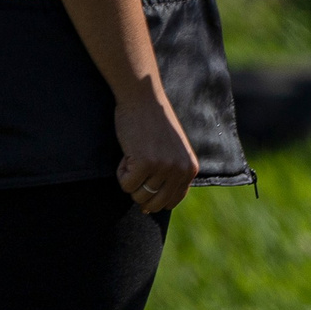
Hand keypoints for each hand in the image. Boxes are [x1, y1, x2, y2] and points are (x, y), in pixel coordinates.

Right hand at [115, 87, 198, 213]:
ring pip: (137, 195)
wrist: (144, 99)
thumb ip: (170, 177)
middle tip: (137, 167)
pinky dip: (120, 172)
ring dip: (129, 178)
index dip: (153, 197)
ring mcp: (164, 167)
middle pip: (154, 204)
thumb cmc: (154, 125)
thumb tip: (151, 210)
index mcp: (190, 169)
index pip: (171, 201)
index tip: (145, 179)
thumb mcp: (172, 152)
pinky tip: (127, 153)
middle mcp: (180, 170)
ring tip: (135, 155)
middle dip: (139, 191)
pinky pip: (125, 185)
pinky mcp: (146, 163)